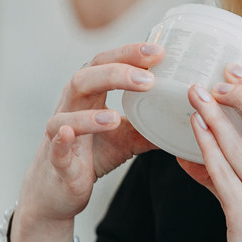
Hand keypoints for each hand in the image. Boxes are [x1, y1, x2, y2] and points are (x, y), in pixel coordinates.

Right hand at [17, 42, 163, 224]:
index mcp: (89, 94)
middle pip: (85, 79)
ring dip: (90, 115)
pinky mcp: (56, 161)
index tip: (158, 51)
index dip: (129, 54)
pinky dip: (61, 141)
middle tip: (148, 79)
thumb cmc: (91, 154)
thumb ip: (150, 126)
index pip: (106, 63)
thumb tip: (185, 119)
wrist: (60, 189)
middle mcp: (71, 107)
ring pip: (66, 116)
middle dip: (115, 74)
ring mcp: (59, 133)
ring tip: (115, 118)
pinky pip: (55, 148)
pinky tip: (69, 135)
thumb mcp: (126, 138)